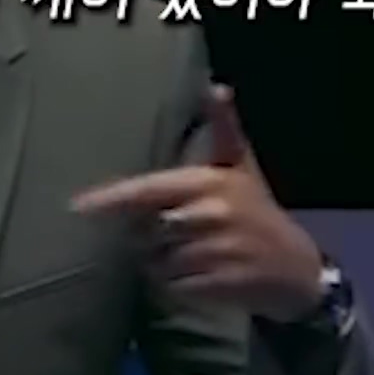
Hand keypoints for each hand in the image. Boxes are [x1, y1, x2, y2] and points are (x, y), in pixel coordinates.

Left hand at [71, 85, 325, 322]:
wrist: (297, 268)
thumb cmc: (257, 210)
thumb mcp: (241, 166)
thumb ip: (223, 128)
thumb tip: (217, 86)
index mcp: (210, 183)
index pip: (148, 191)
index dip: (112, 200)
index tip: (76, 206)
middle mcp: (212, 216)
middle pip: (146, 231)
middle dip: (147, 237)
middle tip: (168, 236)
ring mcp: (217, 253)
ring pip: (156, 263)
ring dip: (160, 264)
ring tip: (187, 256)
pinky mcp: (219, 287)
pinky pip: (172, 288)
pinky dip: (174, 287)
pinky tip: (197, 278)